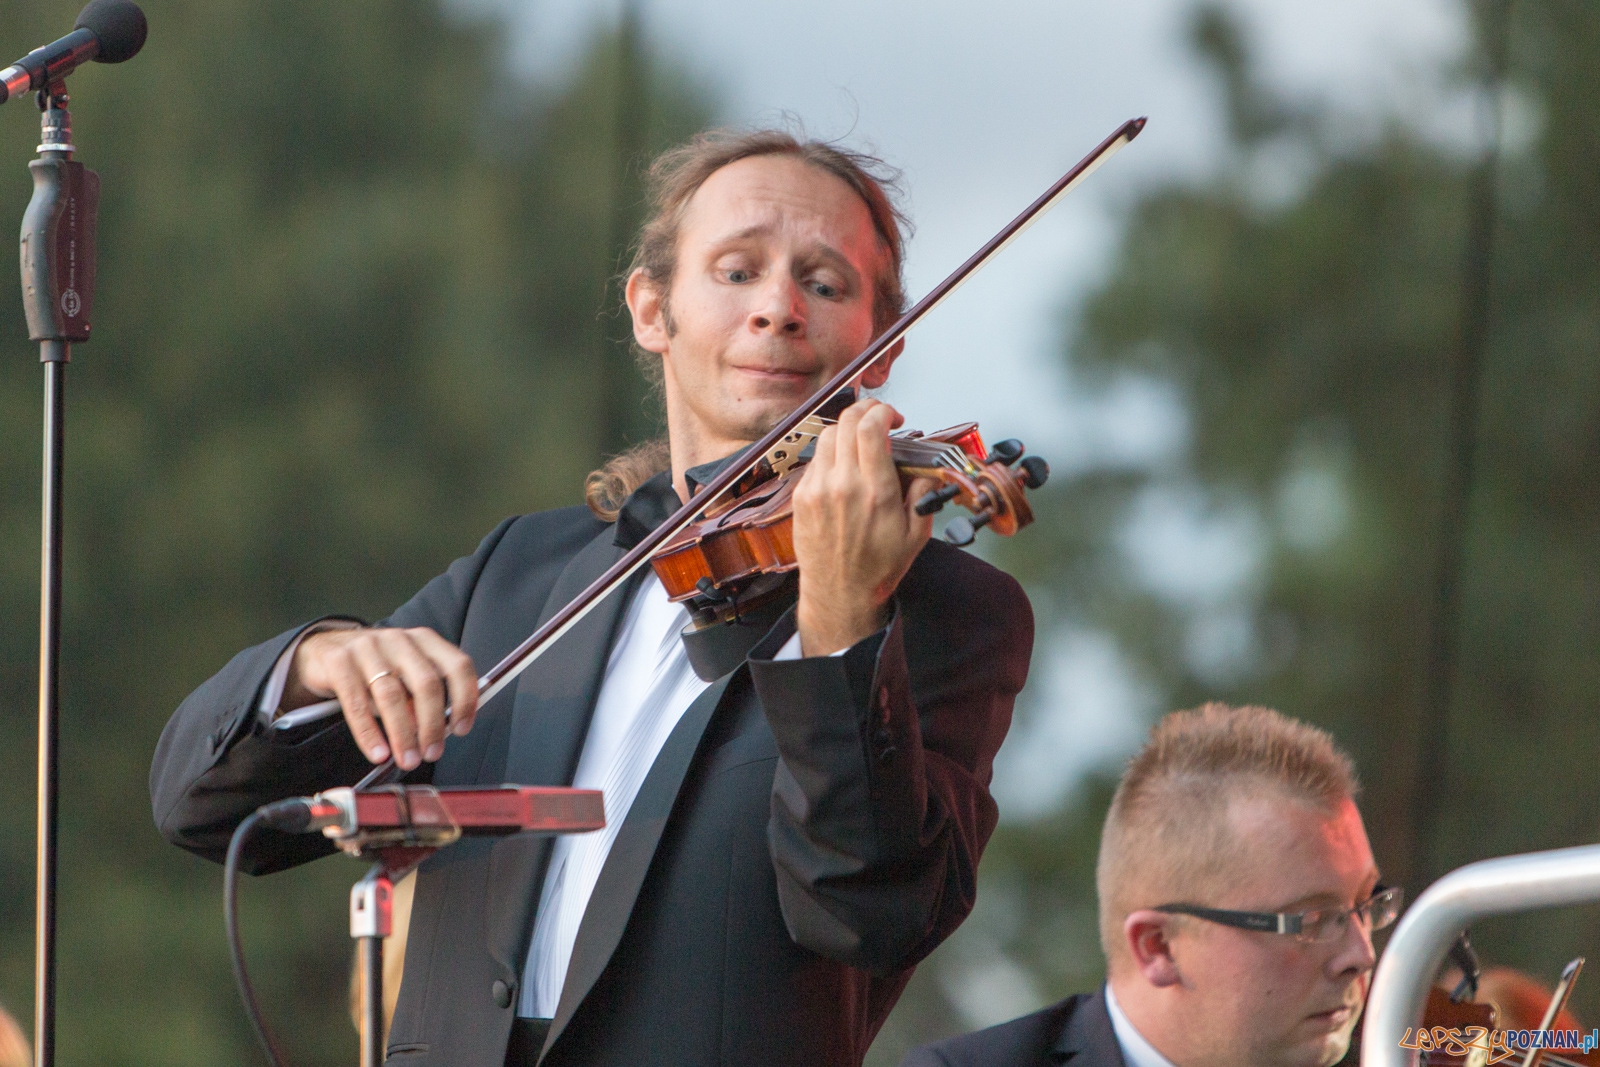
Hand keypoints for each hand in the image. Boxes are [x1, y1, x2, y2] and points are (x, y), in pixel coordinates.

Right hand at [284, 627, 478, 769]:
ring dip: (403, 734)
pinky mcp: (339, 661)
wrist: (323, 649)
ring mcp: (368, 647)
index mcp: (425, 640)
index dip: (465, 698)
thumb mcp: (405, 677)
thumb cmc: (374, 668)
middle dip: (433, 725)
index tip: (462, 728)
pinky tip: (378, 753)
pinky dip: (369, 733)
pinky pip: (356, 703)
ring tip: (408, 759)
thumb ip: (421, 699)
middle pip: (426, 683)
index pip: (458, 665)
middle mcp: (399, 639)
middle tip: (432, 754)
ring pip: (392, 695)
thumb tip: (433, 732)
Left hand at [791, 399, 934, 655]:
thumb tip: (925, 467)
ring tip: (861, 442)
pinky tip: (844, 466)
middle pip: (846, 422)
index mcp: (875, 491)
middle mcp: (842, 485)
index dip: (883, 411)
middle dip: (866, 411)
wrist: (839, 594)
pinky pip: (815, 459)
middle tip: (878, 419)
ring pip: (828, 435)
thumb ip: (924, 494)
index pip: (871, 427)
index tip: (893, 417)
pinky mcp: (802, 496)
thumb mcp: (916, 534)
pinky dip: (831, 453)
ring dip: (847, 430)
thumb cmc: (875, 569)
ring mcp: (817, 489)